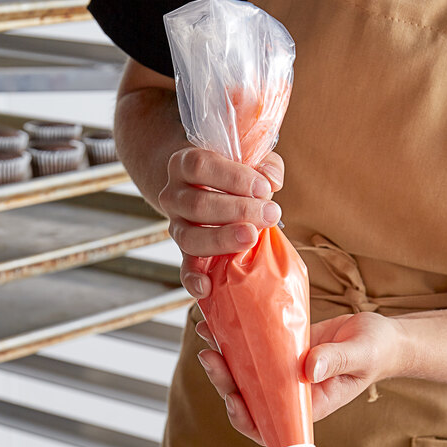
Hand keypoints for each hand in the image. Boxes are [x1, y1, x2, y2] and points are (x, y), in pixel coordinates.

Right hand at [158, 148, 283, 297]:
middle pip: (197, 204)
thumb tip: (272, 181)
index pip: (200, 167)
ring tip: (252, 237)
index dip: (233, 177)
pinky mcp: (186, 252)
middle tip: (270, 214)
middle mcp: (174, 196)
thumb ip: (265, 164)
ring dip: (223, 239)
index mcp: (185, 164)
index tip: (263, 188)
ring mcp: (177, 226)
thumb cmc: (233, 174)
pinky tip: (207, 287)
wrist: (201, 188)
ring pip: (190, 237)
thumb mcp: (248, 158)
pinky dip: (193, 280)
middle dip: (238, 211)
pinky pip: (184, 268)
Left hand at [195, 312, 406, 444]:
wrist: (379, 335)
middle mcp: (290, 392)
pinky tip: (220, 320)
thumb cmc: (377, 351)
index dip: (246, 419)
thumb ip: (337, 361)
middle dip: (225, 381)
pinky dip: (236, 337)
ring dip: (224, 359)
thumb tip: (308, 369)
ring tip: (207, 334)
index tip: (233, 399)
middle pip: (249, 397)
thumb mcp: (361, 355)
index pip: (270, 425)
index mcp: (309, 405)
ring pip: (246, 373)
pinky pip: (254, 348)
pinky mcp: (282, 349)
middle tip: (211, 357)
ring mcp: (284, 370)